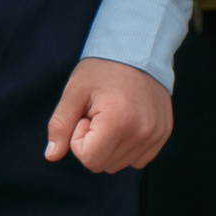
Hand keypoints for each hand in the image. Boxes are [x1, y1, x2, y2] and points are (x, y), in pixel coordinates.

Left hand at [45, 58, 171, 172]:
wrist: (140, 51)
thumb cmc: (104, 70)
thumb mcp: (74, 92)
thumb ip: (60, 126)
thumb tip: (51, 156)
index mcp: (118, 120)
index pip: (88, 159)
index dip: (79, 139)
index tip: (87, 115)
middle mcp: (142, 131)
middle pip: (103, 165)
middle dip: (94, 144)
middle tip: (100, 115)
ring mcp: (156, 133)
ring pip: (120, 164)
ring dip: (111, 146)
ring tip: (114, 117)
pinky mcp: (163, 133)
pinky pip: (139, 160)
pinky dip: (128, 148)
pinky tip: (127, 124)